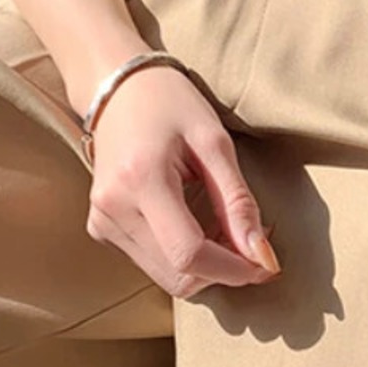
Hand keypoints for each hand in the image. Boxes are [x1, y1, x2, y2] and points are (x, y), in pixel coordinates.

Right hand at [83, 64, 281, 298]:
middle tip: (252, 242)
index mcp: (142, 180)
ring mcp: (102, 222)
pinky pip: (152, 264)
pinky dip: (183, 257)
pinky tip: (197, 224)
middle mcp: (113, 208)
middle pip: (178, 276)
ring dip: (206, 265)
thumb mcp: (215, 143)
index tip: (266, 263)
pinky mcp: (101, 229)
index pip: (189, 254)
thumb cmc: (170, 104)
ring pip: (167, 277)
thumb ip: (238, 202)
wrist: (118, 89)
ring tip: (225, 226)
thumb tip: (261, 255)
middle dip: (223, 271)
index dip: (233, 269)